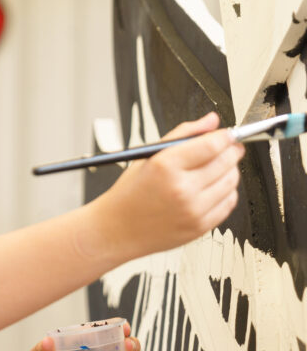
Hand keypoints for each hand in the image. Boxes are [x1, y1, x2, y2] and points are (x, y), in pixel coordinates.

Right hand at [92, 112, 243, 258]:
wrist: (118, 229)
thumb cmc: (130, 193)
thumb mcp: (148, 156)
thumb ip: (182, 134)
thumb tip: (211, 121)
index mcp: (165, 166)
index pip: (211, 145)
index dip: (226, 136)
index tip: (228, 134)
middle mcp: (181, 188)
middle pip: (226, 162)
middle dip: (231, 151)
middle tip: (228, 148)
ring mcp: (193, 210)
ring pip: (231, 182)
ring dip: (230, 171)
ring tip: (216, 169)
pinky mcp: (201, 226)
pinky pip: (229, 203)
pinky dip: (226, 192)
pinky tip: (212, 188)